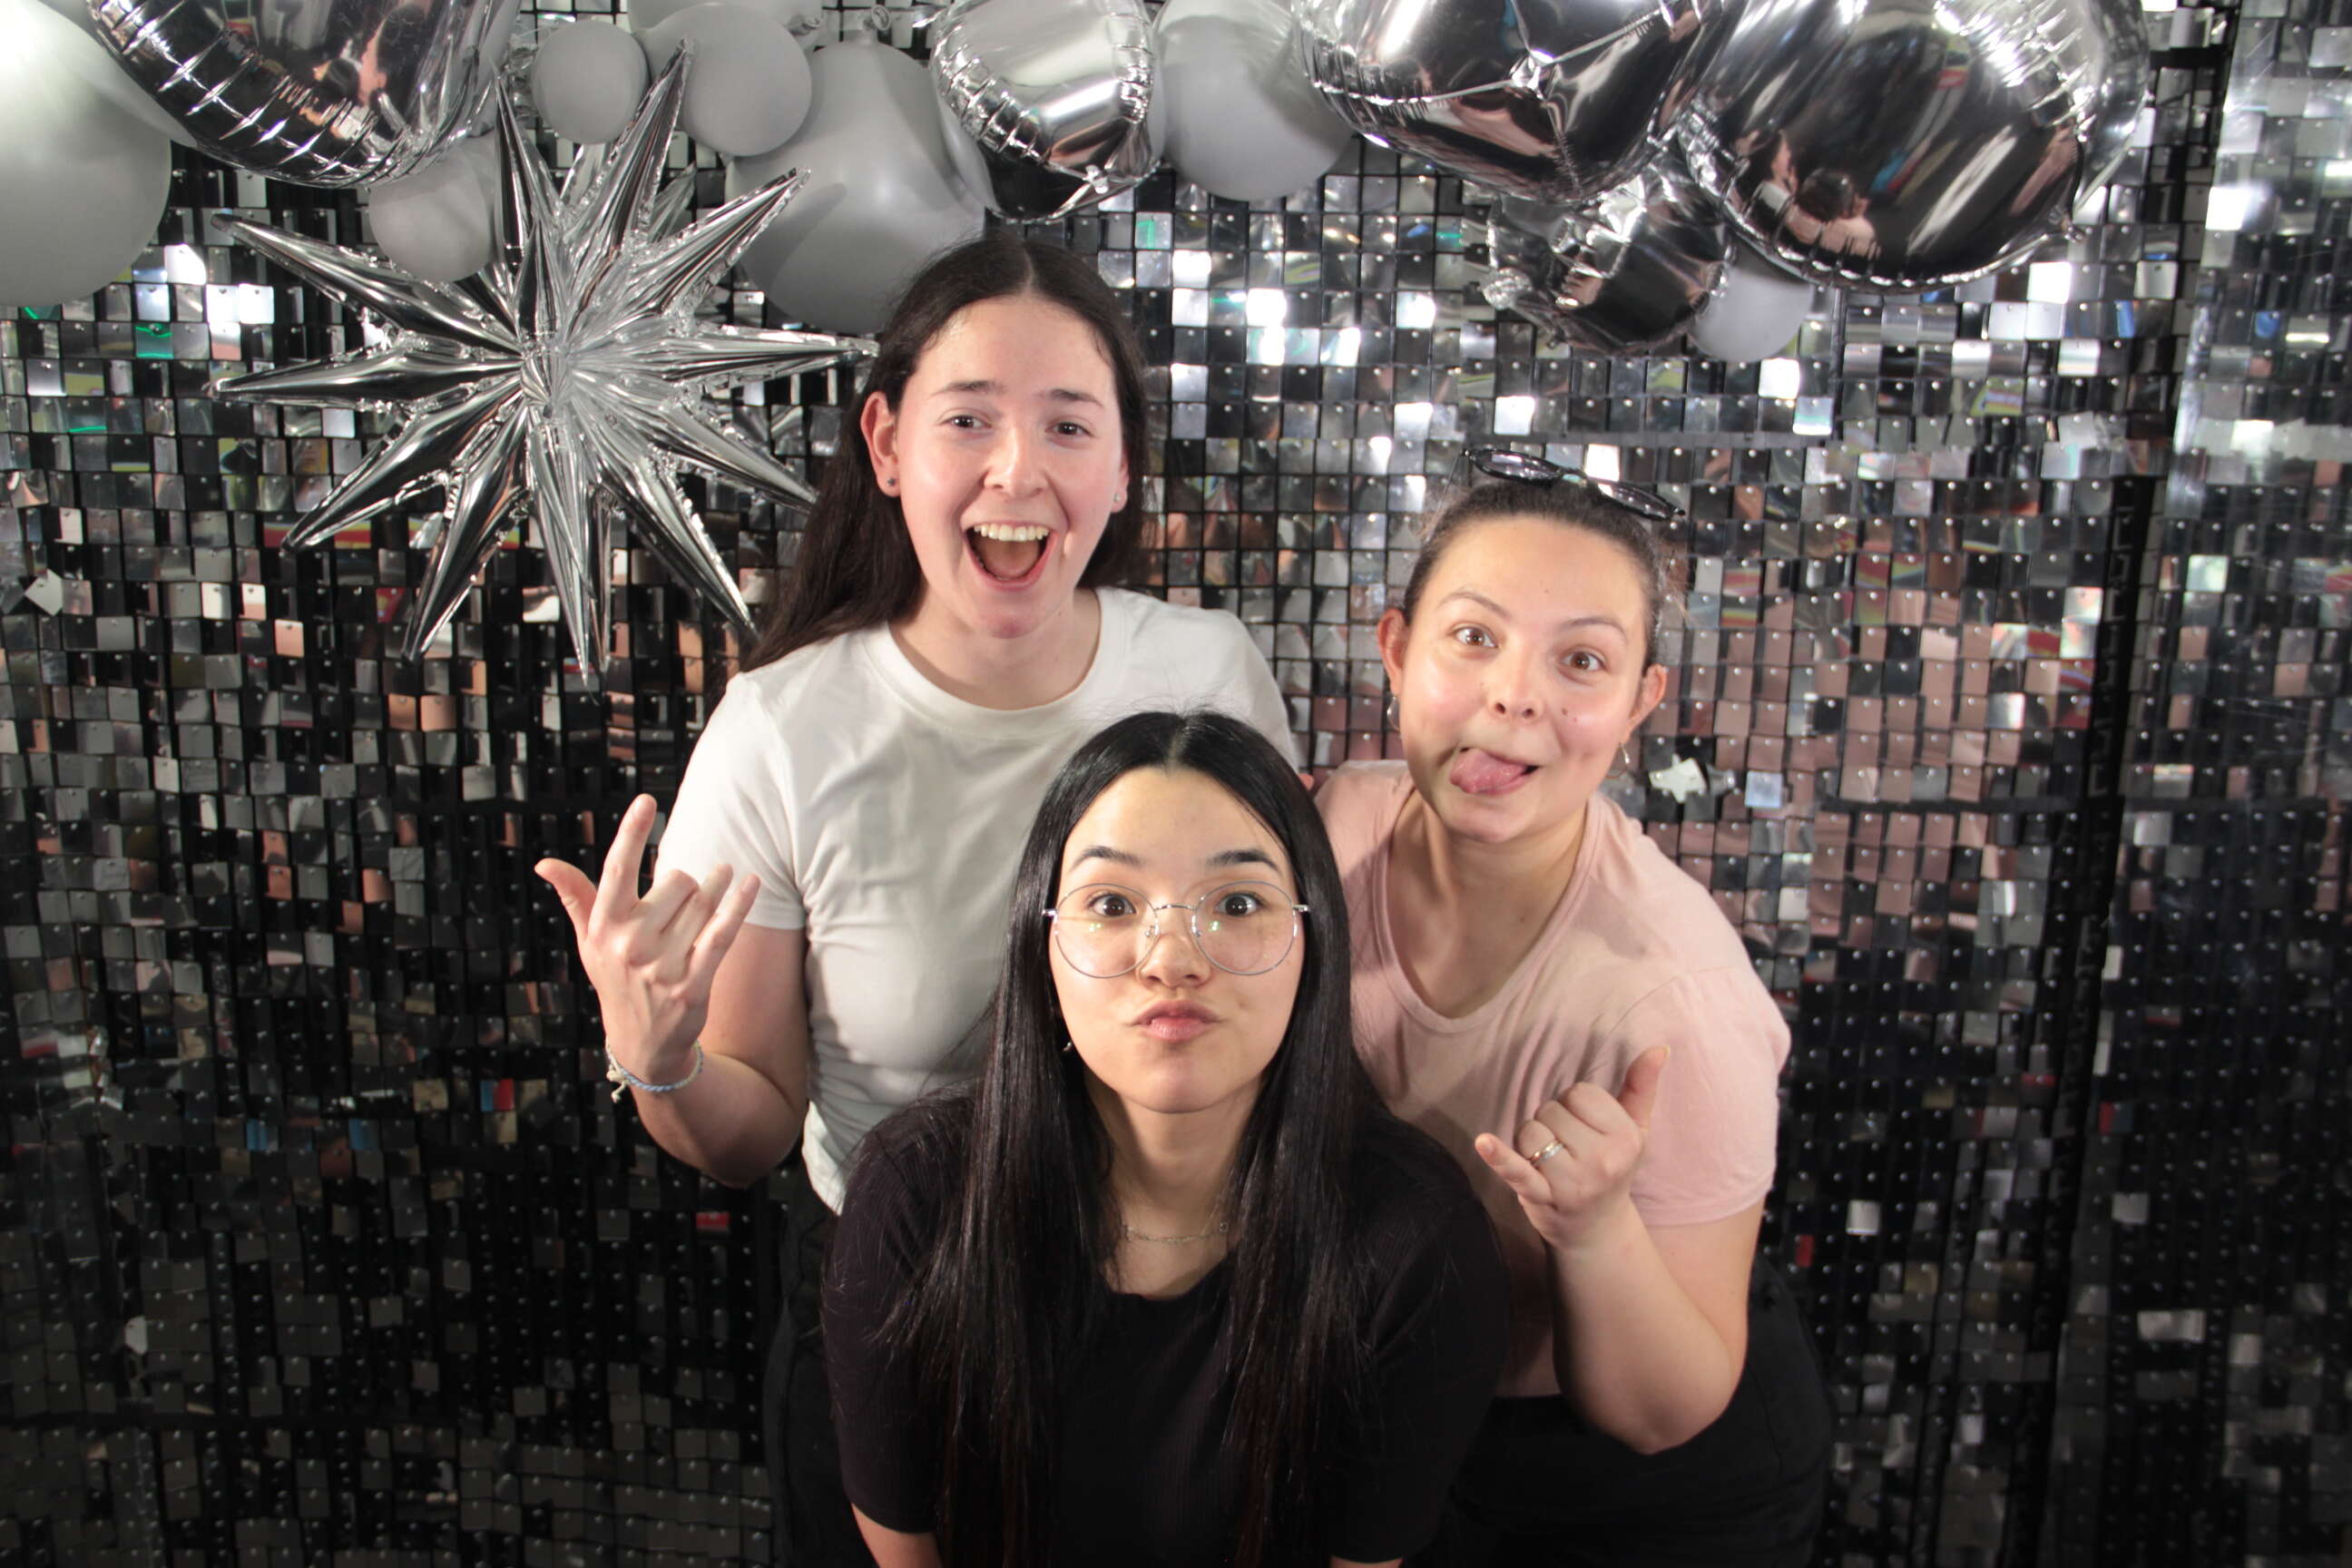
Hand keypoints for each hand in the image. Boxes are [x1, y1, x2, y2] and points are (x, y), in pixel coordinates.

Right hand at [534, 795, 759, 1084]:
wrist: (643, 1042)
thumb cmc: (616, 979)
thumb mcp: (590, 942)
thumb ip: (576, 898)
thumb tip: (546, 864)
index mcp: (603, 929)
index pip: (616, 869)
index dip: (631, 832)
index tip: (647, 801)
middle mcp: (629, 945)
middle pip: (676, 882)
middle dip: (686, 882)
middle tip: (683, 896)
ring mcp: (662, 966)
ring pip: (702, 902)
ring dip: (717, 886)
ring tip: (721, 879)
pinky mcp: (693, 983)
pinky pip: (722, 932)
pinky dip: (739, 903)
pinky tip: (750, 882)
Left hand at [1475, 1045, 1668, 1252]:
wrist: (1597, 1229)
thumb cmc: (1615, 1167)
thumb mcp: (1636, 1129)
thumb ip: (1642, 1086)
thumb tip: (1658, 1047)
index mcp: (1627, 1138)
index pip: (1579, 1093)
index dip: (1575, 1106)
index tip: (1586, 1128)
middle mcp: (1603, 1161)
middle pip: (1551, 1110)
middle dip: (1553, 1123)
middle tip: (1569, 1149)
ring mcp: (1572, 1182)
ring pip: (1529, 1132)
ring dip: (1531, 1142)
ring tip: (1551, 1162)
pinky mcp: (1541, 1197)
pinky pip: (1516, 1170)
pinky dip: (1498, 1156)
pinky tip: (1483, 1142)